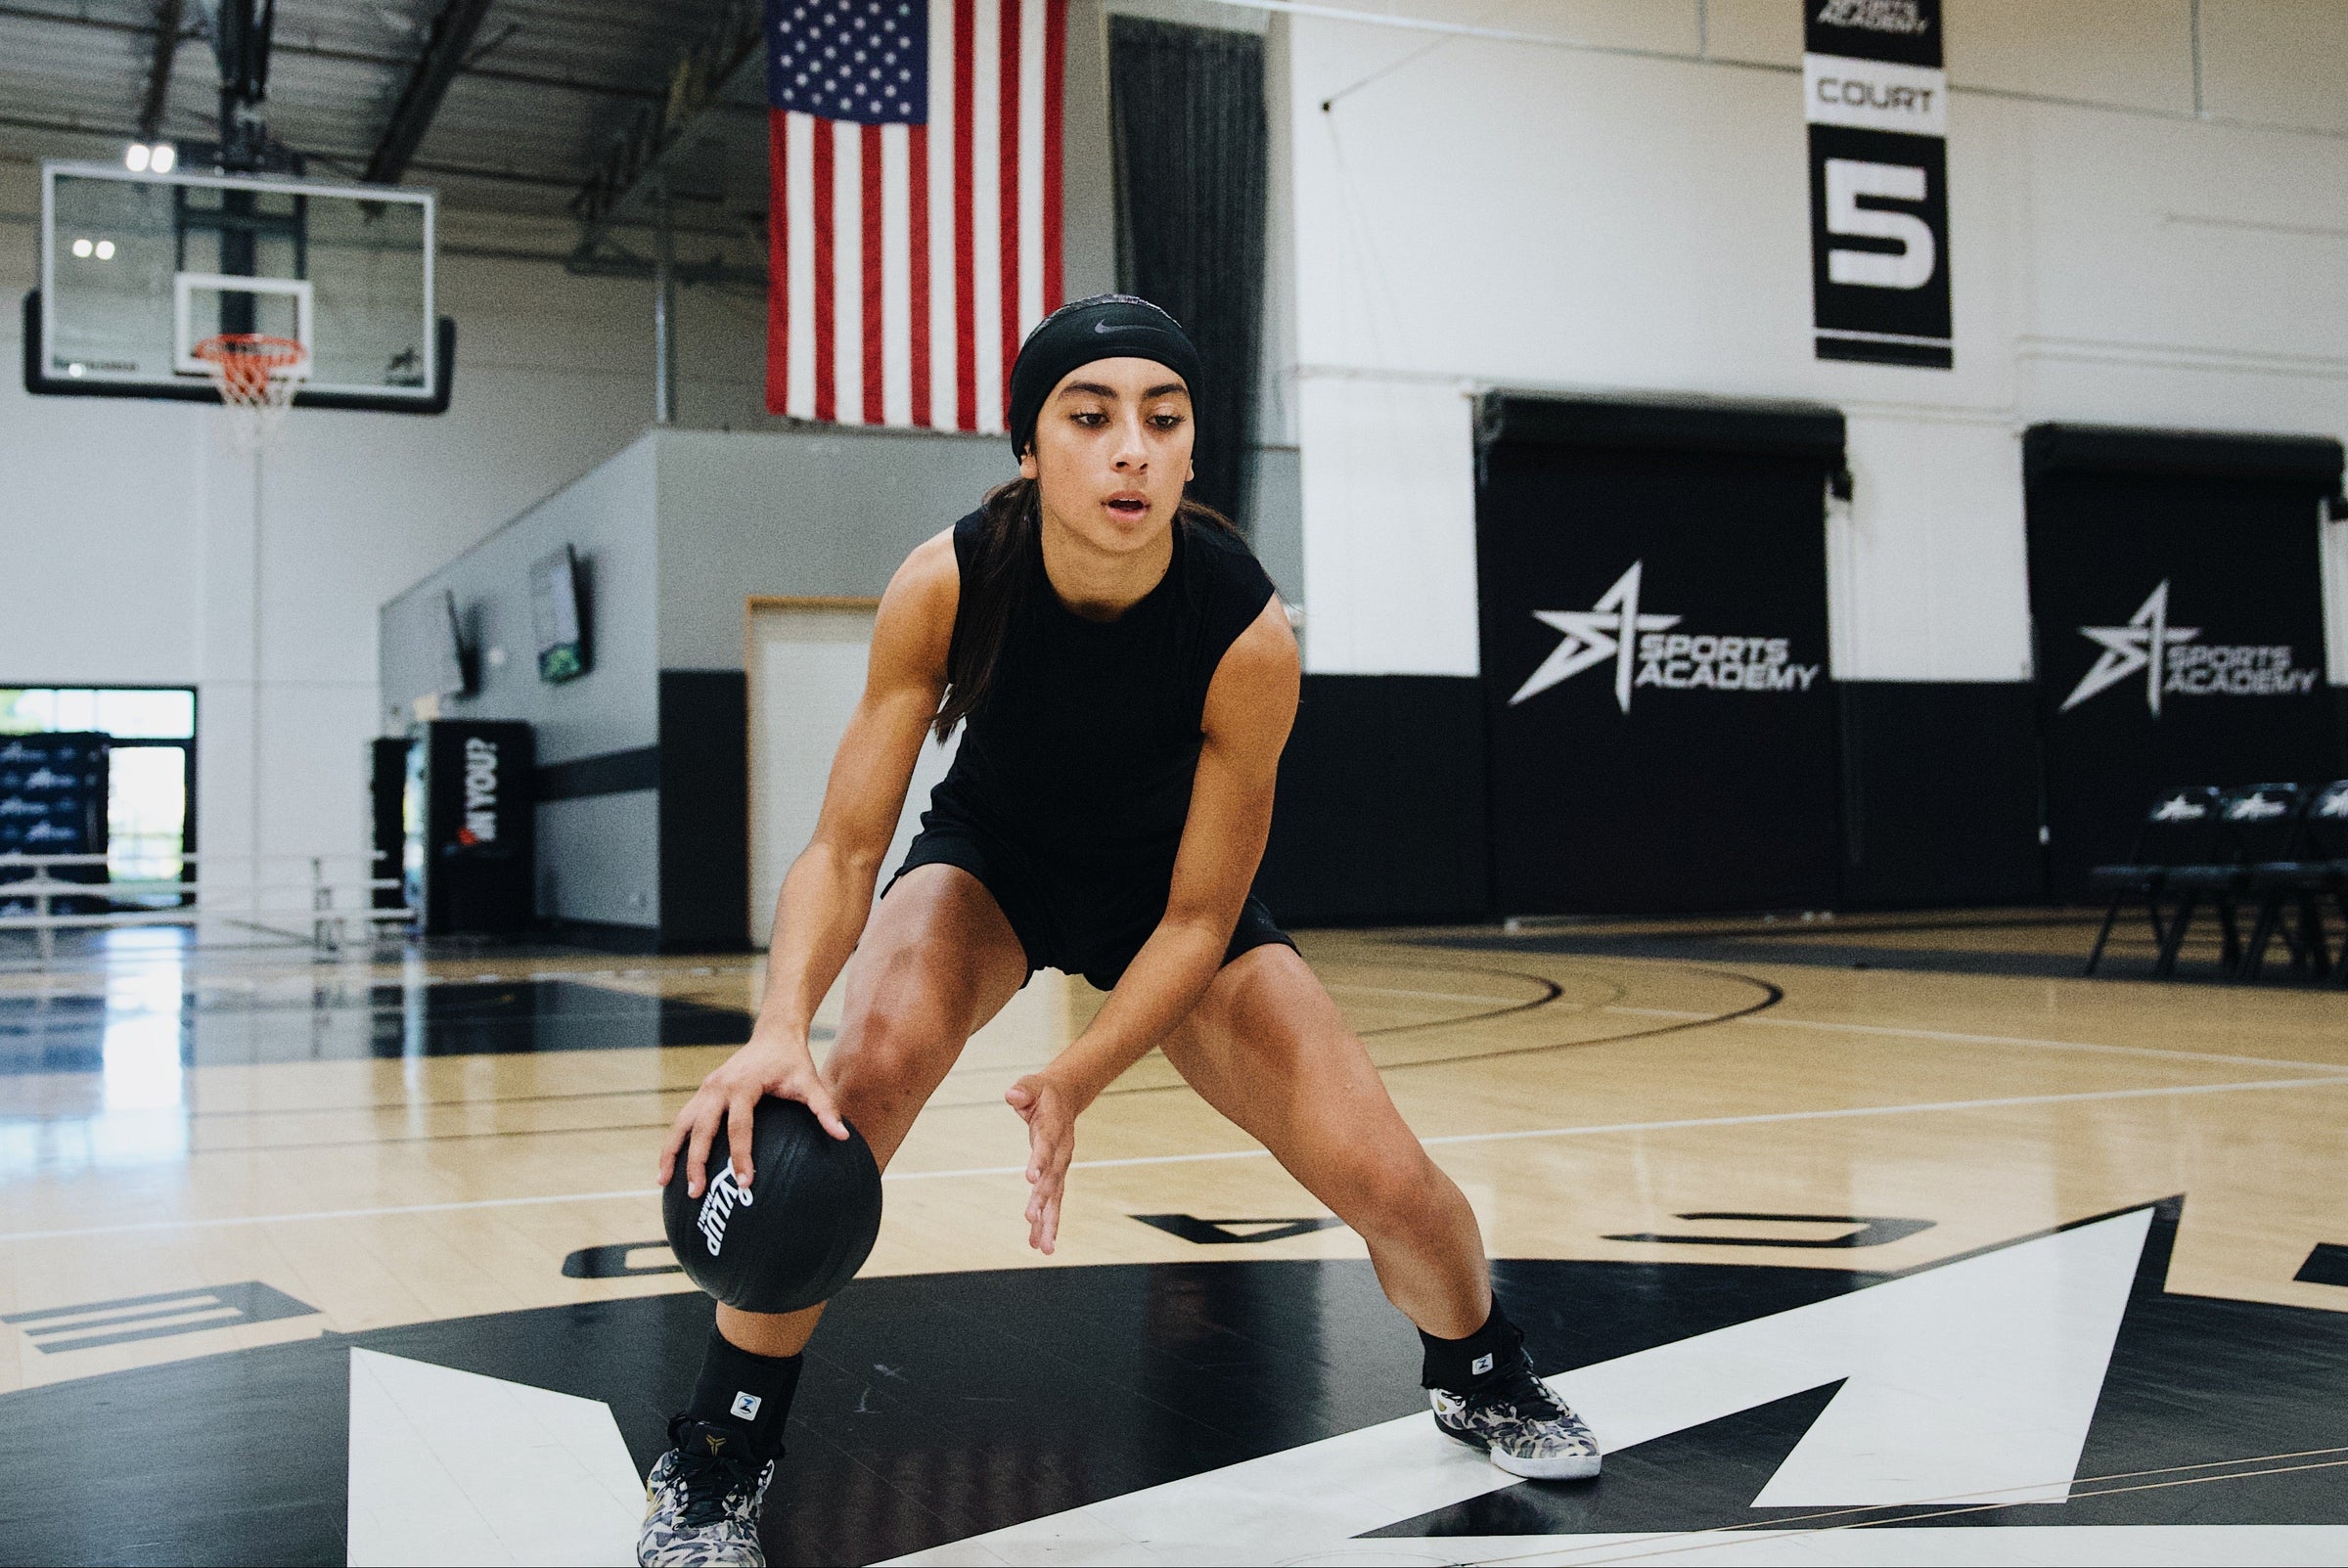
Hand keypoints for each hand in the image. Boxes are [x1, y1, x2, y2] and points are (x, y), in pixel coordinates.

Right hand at [658, 1030, 847, 1198]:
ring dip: (672, 1153)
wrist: (774, 1034)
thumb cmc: (793, 1061)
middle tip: (698, 1192)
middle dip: (696, 1162)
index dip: (741, 1156)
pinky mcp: (701, 1093)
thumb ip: (825, 1108)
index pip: (739, 1127)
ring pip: (681, 1125)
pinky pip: (682, 1121)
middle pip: (702, 1129)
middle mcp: (718, 1087)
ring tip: (663, 1184)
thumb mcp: (811, 1081)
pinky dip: (673, 1143)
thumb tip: (844, 1137)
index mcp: (743, 1086)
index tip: (745, 1183)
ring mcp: (706, 1089)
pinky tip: (668, 1169)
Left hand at [1004, 1072, 1079, 1253]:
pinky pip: (1052, 1203)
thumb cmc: (1043, 1092)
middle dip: (1043, 1199)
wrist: (1065, 1097)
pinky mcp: (1056, 1177)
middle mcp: (1061, 1152)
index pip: (1046, 1145)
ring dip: (1049, 1222)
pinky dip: (1046, 1223)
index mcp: (1054, 1128)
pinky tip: (1039, 1244)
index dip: (1040, 1161)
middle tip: (1031, 1218)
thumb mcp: (1031, 1085)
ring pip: (1056, 1197)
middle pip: (1054, 1178)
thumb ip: (1023, 1090)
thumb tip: (1012, 1094)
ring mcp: (1060, 1166)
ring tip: (1044, 1248)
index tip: (1031, 1178)